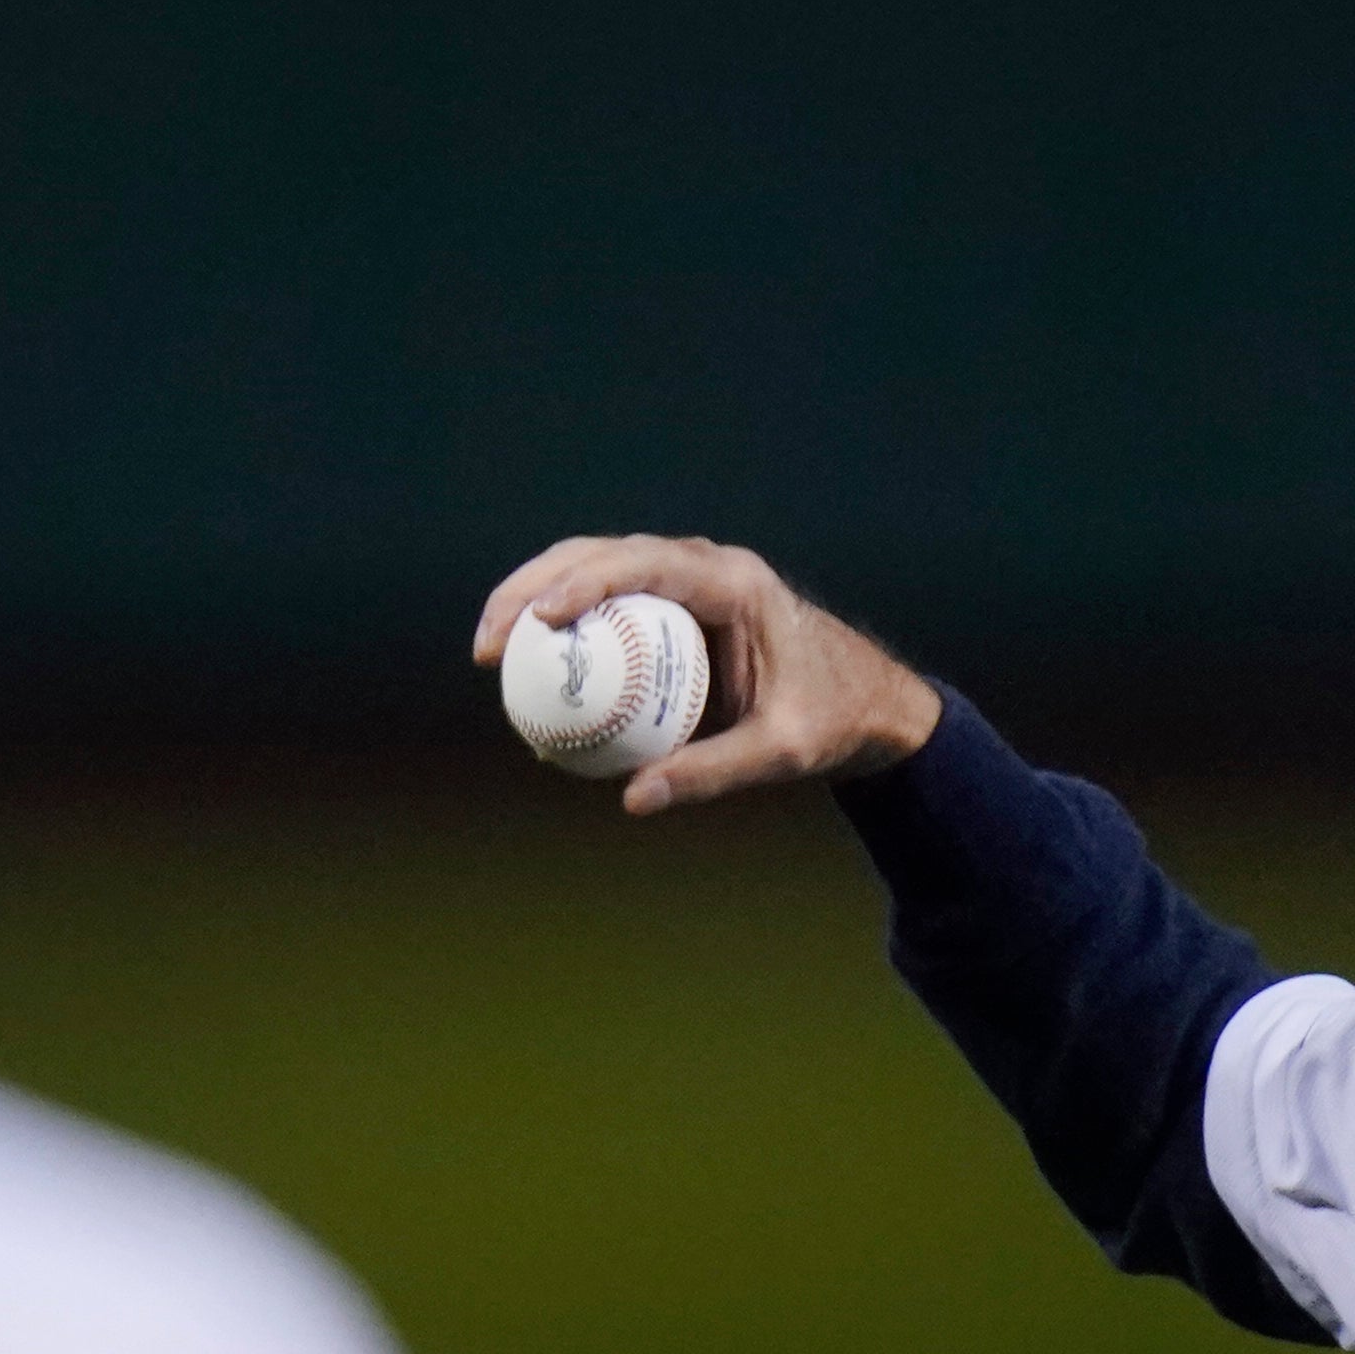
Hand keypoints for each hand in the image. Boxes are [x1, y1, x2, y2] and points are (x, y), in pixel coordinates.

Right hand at [473, 537, 940, 813]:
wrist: (867, 700)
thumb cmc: (831, 720)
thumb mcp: (779, 752)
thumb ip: (710, 773)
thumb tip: (633, 799)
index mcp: (735, 583)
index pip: (645, 565)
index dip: (584, 582)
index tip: (537, 618)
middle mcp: (708, 566)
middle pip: (602, 554)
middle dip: (533, 587)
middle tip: (487, 643)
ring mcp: (690, 579)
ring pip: (597, 567)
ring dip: (536, 597)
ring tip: (490, 649)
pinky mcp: (679, 602)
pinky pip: (613, 605)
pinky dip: (568, 627)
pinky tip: (530, 669)